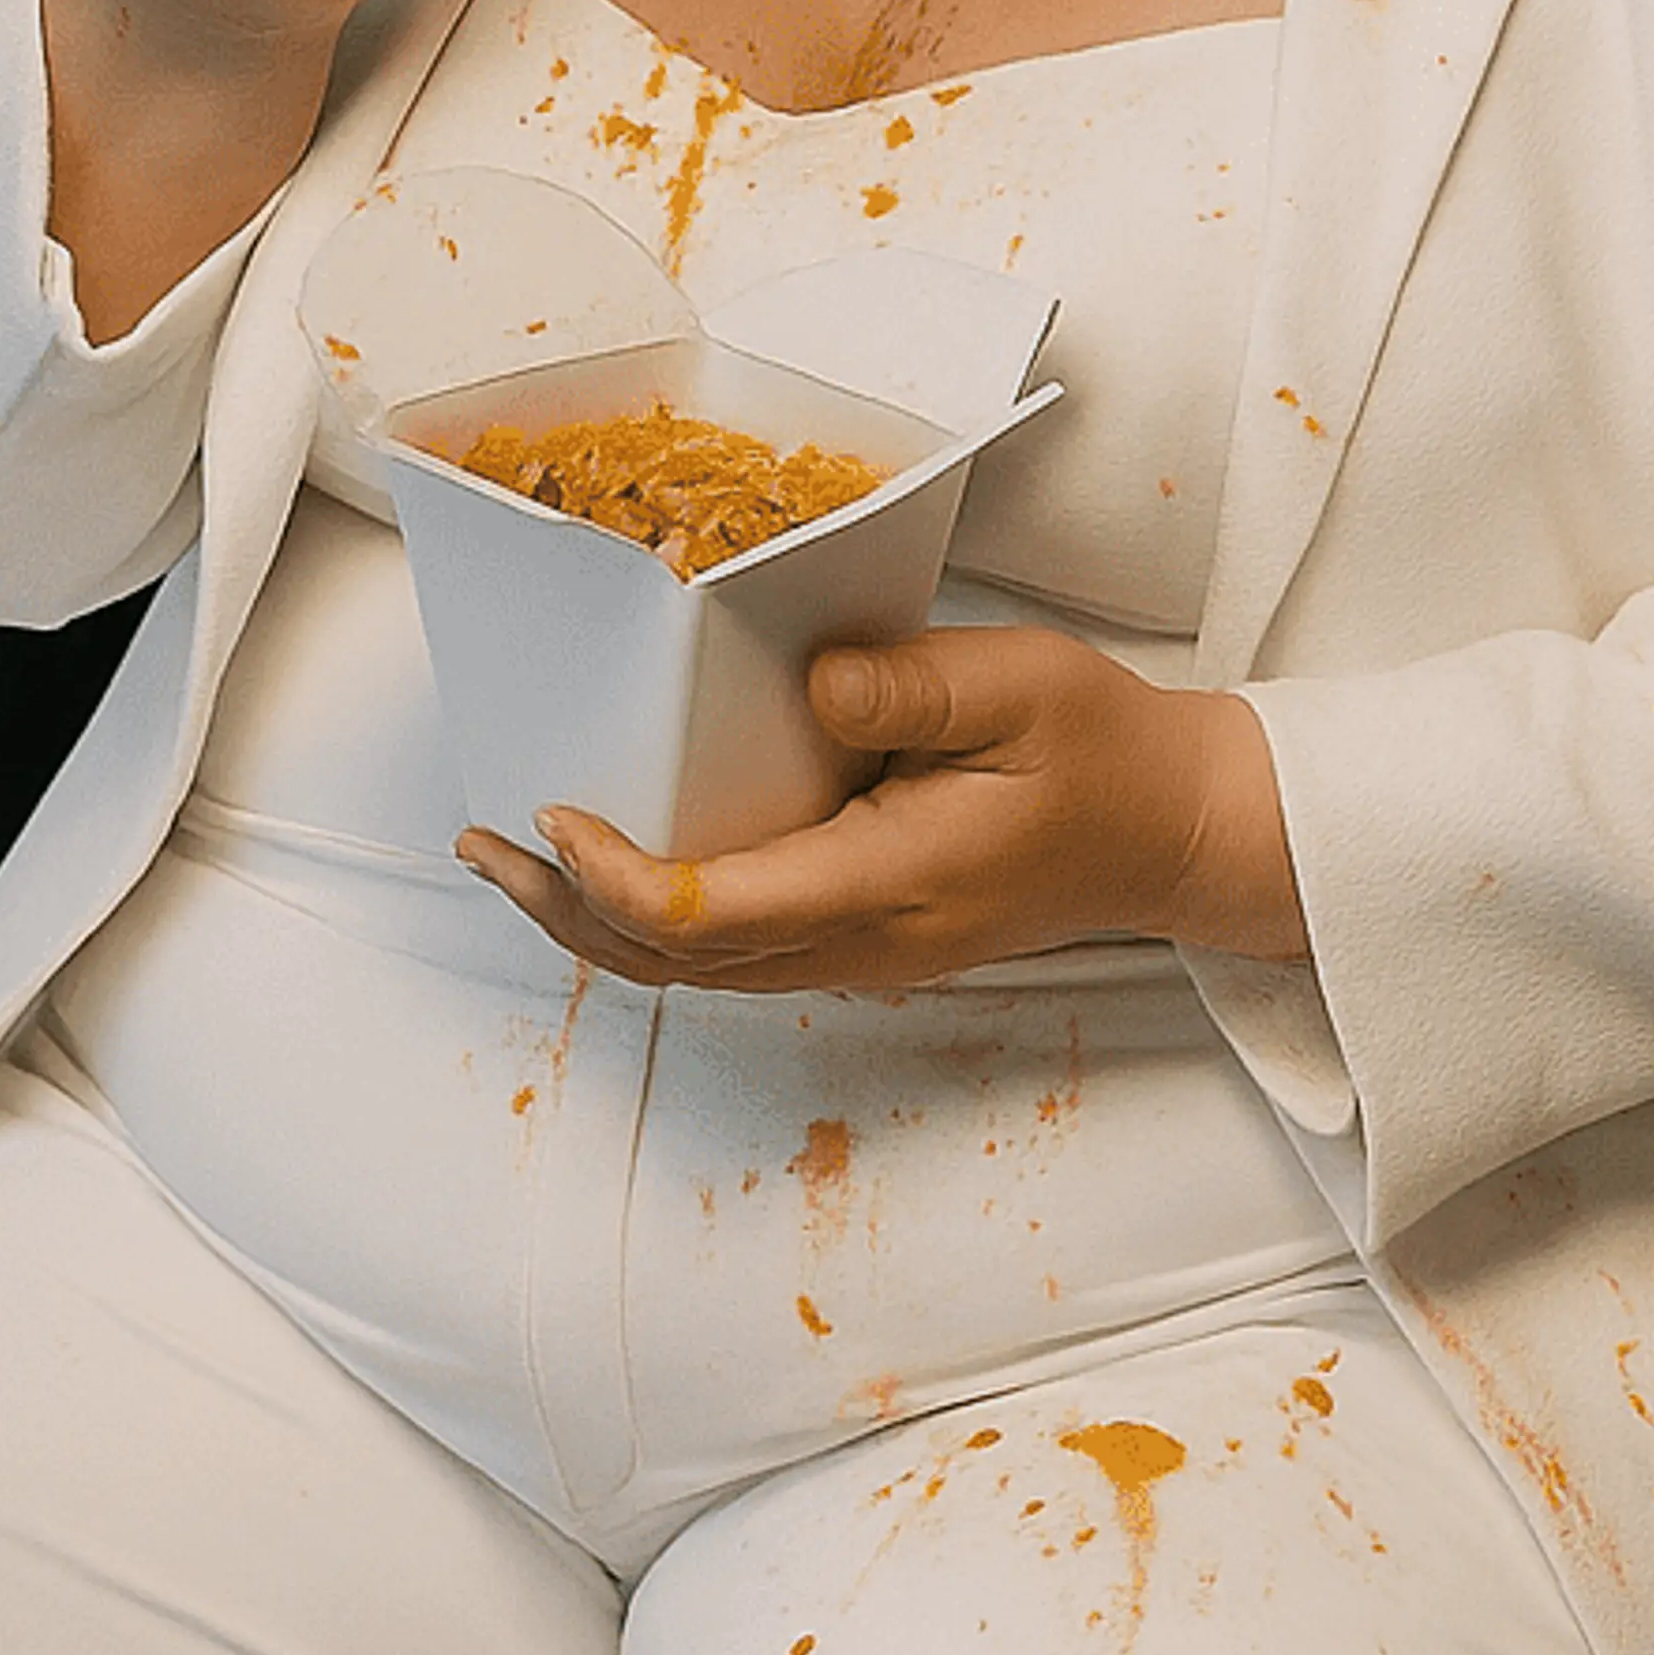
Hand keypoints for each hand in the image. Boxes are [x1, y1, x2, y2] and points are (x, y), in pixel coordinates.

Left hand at [458, 622, 1303, 1000]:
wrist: (1172, 833)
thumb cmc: (1102, 750)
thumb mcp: (1024, 686)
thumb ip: (916, 689)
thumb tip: (814, 683)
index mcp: (891, 884)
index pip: (713, 909)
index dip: (613, 874)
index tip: (552, 809)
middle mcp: (861, 943)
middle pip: (677, 960)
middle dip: (567, 908)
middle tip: (481, 845)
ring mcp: (860, 954)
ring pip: (695, 971)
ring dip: (596, 923)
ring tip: (513, 860)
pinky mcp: (861, 940)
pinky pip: (732, 953)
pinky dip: (653, 921)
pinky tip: (615, 866)